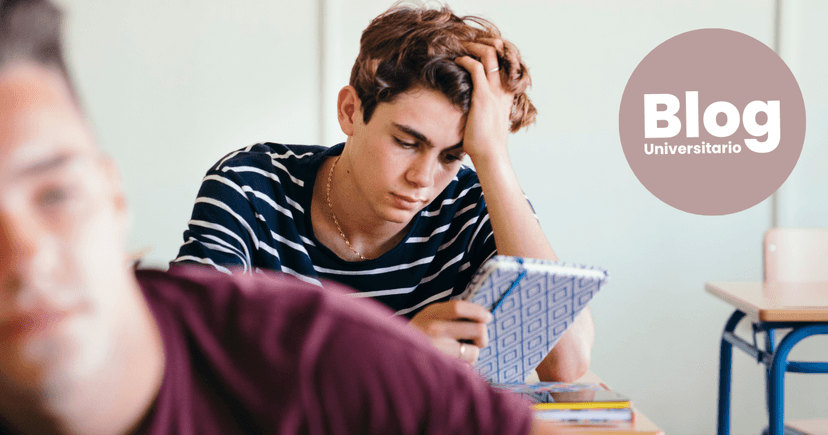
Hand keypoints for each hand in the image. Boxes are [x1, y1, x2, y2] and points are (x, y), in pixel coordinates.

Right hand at [408, 300, 492, 363]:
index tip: (488, 317)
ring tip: (460, 353)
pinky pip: (466, 367)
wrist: (392, 357)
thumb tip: (482, 317)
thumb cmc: (418, 335)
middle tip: (477, 340)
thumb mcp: (428, 316)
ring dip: (472, 353)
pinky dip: (464, 366)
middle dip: (483, 336)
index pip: (460, 307)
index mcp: (430, 312)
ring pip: (474, 351)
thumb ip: (449, 313)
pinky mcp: (441, 367)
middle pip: (477, 329)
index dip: (479, 311)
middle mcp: (433, 329)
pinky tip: (453, 363)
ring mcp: (437, 350)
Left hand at [454, 38, 513, 163]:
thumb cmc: (486, 143)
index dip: (492, 52)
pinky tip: (457, 60)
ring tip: (461, 46)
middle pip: (497, 53)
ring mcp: (495, 91)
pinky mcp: (483, 96)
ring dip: (473, 46)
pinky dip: (466, 60)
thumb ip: (484, 110)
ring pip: (488, 55)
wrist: (491, 155)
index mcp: (507, 94)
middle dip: (482, 43)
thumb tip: (470, 110)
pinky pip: (476, 68)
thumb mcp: (489, 122)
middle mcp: (503, 89)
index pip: (503, 63)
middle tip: (467, 42)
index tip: (477, 49)